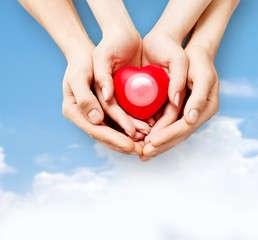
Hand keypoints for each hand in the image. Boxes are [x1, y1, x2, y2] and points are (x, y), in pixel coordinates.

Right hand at [62, 41, 142, 154]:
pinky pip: (117, 123)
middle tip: (141, 151)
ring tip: (146, 143)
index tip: (130, 145)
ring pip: (113, 132)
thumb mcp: (79, 76)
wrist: (86, 54)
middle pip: (105, 136)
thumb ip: (84, 98)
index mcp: (74, 112)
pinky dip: (129, 128)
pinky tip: (143, 131)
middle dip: (124, 144)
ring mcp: (94, 115)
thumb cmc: (81, 62)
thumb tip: (97, 120)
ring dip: (129, 139)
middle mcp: (84, 116)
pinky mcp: (104, 110)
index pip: (96, 130)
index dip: (114, 139)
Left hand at [141, 46, 218, 160]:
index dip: (168, 136)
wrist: (192, 54)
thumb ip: (198, 97)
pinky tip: (144, 141)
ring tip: (142, 154)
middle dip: (160, 146)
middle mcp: (196, 115)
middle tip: (143, 155)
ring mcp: (187, 114)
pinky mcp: (177, 111)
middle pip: (178, 135)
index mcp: (205, 109)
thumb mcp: (202, 75)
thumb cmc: (198, 61)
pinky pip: (166, 126)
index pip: (185, 127)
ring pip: (171, 134)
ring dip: (157, 145)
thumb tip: (190, 119)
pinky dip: (156, 134)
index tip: (152, 142)